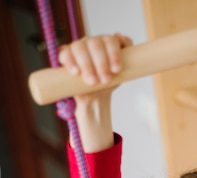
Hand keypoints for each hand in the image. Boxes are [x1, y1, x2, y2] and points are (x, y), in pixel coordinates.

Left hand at [59, 34, 131, 150]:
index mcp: (69, 56)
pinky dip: (122, 44)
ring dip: (108, 56)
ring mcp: (100, 44)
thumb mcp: (78, 103)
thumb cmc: (85, 99)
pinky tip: (124, 51)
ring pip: (103, 41)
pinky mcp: (116, 46)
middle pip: (86, 45)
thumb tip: (84, 115)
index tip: (75, 73)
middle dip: (92, 62)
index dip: (71, 58)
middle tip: (96, 81)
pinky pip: (120, 39)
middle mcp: (83, 46)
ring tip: (112, 74)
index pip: (67, 51)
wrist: (97, 96)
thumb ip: (78, 105)